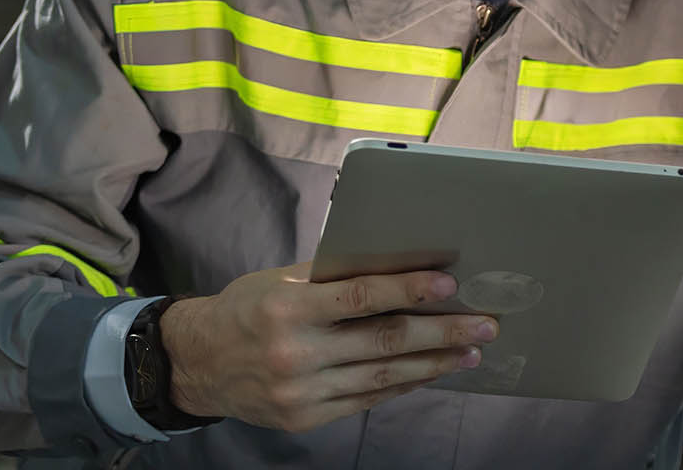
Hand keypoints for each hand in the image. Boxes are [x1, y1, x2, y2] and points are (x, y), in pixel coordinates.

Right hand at [161, 262, 498, 431]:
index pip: (361, 297)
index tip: (450, 285)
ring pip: (382, 377)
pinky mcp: (306, 419)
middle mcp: (296, 353)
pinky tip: (431, 373)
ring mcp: (301, 392)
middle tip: (484, 324)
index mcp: (289, 307)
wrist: (199, 364)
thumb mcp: (283, 279)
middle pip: (383, 342)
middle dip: (441, 334)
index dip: (408, 290)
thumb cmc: (248, 308)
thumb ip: (335, 275)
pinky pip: (366, 399)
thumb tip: (399, 262)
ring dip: (433, 365)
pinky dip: (403, 385)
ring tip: (470, 352)